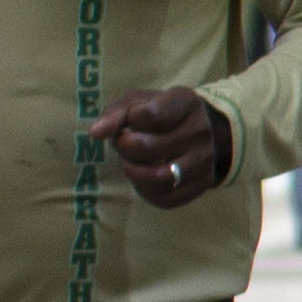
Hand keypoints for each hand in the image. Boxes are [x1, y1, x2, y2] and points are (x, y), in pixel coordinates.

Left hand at [92, 86, 228, 208]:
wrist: (194, 128)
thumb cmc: (158, 112)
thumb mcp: (136, 102)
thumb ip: (114, 114)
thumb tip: (96, 133)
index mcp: (186, 103)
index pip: (151, 115)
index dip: (129, 119)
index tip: (130, 119)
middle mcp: (201, 130)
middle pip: (149, 148)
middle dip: (124, 147)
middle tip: (123, 143)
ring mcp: (206, 159)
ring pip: (160, 178)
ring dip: (133, 172)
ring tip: (130, 163)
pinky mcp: (204, 183)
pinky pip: (168, 199)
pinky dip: (146, 192)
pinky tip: (143, 179)